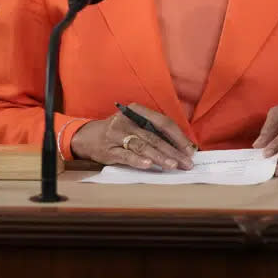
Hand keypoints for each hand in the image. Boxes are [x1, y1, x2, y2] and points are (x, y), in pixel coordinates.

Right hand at [70, 103, 194, 169]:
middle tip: (186, 163)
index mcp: (137, 111)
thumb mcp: (135, 123)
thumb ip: (154, 132)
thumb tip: (182, 147)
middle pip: (155, 137)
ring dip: (160, 156)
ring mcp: (117, 135)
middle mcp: (127, 121)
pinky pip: (126, 156)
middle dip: (173, 151)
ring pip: (143, 146)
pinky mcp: (109, 150)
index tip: (190, 149)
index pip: (163, 122)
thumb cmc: (119, 131)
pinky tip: (149, 165)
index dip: (178, 137)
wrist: (88, 136)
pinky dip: (138, 160)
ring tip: (173, 165)